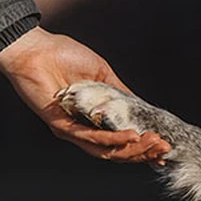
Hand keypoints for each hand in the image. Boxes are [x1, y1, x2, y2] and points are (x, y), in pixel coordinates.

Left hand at [0, 26, 170, 162]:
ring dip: (133, 150)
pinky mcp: (61, 126)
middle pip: (116, 151)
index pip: (119, 141)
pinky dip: (113, 139)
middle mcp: (82, 129)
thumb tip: (142, 108)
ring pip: (106, 150)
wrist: (35, 49)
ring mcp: (71, 130)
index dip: (142, 148)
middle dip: (144, 152)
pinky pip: (90, 138)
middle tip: (164, 148)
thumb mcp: (103, 75)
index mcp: (92, 119)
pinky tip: (132, 136)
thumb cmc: (64, 56)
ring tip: (154, 143)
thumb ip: (121, 94)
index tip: (163, 149)